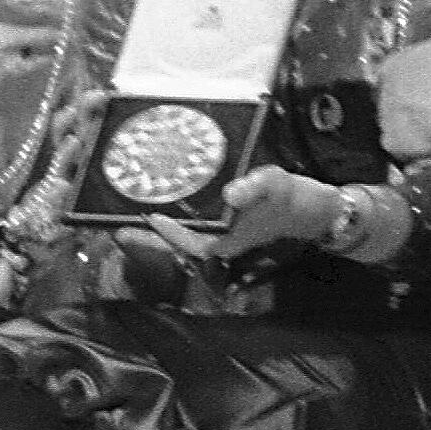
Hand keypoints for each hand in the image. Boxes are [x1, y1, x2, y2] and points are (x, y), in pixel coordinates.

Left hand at [141, 166, 344, 260]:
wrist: (311, 207)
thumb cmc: (290, 199)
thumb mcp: (274, 187)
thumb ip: (253, 189)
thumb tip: (230, 194)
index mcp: (226, 240)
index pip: (189, 243)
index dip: (167, 235)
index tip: (146, 218)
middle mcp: (217, 238)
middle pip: (176, 239)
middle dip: (149, 232)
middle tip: (119, 217)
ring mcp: (219, 231)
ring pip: (181, 229)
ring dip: (158, 220)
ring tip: (133, 200)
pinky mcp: (222, 220)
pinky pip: (191, 218)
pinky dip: (176, 208)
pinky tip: (163, 191)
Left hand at [376, 0, 430, 158]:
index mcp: (394, 65)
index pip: (394, 73)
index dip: (412, 82)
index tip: (428, 88)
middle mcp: (383, 91)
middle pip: (395, 101)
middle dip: (410, 106)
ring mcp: (386, 119)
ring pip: (396, 125)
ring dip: (410, 128)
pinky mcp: (393, 142)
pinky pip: (399, 148)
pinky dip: (410, 149)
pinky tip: (426, 149)